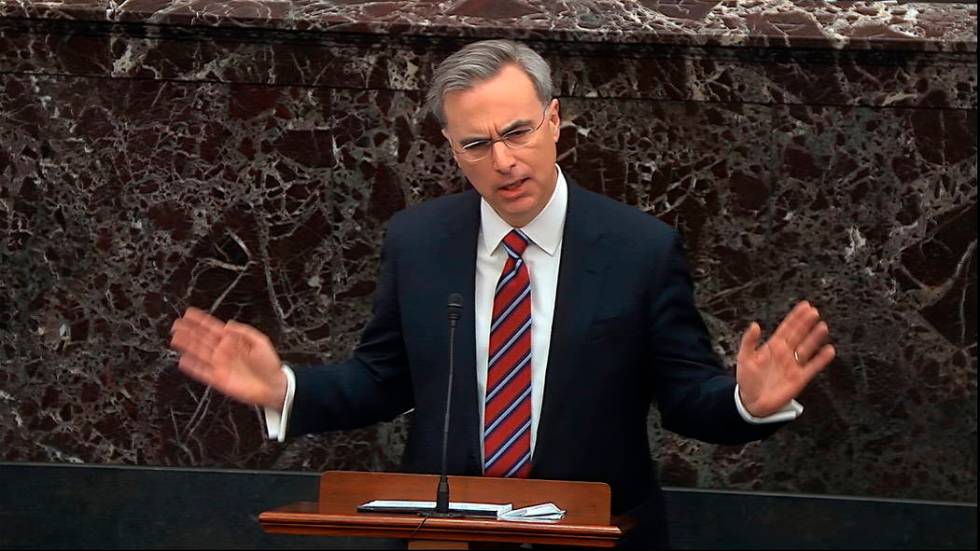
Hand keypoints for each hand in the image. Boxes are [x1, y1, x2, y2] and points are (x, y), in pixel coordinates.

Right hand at [169, 307, 286, 409]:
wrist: (273, 385)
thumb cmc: (269, 363)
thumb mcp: (260, 341)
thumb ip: (243, 332)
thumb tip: (227, 324)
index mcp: (233, 341)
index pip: (213, 328)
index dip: (201, 320)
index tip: (189, 313)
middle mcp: (224, 352)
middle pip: (202, 339)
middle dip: (189, 331)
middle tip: (176, 324)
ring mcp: (220, 365)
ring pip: (199, 353)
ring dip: (187, 346)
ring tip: (175, 338)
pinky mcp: (219, 379)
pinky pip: (202, 372)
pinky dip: (192, 367)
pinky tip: (182, 361)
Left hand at [736, 300, 835, 416]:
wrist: (752, 402)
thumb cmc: (747, 380)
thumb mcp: (744, 358)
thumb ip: (749, 342)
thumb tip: (755, 325)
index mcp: (772, 347)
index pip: (786, 328)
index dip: (795, 317)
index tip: (805, 306)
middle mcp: (785, 353)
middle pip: (799, 335)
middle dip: (806, 323)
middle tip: (815, 312)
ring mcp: (793, 365)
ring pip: (807, 348)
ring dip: (815, 338)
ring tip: (823, 327)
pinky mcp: (800, 378)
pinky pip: (813, 367)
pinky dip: (821, 359)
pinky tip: (829, 350)